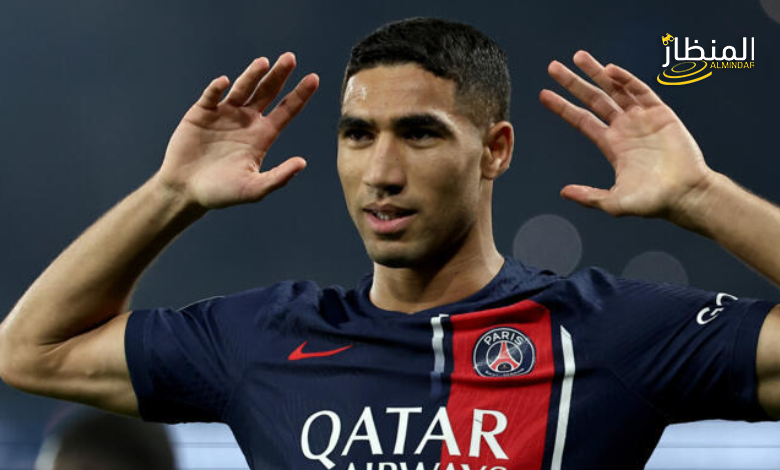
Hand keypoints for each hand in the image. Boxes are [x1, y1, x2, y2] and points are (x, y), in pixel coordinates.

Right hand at [156, 53, 318, 208]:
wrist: (185, 190)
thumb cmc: (221, 193)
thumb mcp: (253, 189)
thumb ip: (278, 177)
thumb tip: (302, 163)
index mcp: (262, 136)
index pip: (286, 110)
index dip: (300, 94)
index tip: (314, 78)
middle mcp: (246, 120)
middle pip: (267, 92)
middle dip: (279, 75)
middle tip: (290, 58)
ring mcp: (224, 114)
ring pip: (242, 88)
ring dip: (252, 74)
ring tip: (263, 62)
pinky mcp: (202, 113)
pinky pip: (212, 96)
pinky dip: (217, 88)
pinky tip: (224, 82)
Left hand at [540, 50, 714, 220]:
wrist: (687, 195)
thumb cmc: (653, 202)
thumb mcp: (615, 203)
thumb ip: (589, 197)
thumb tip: (564, 192)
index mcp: (611, 145)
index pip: (581, 120)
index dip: (563, 107)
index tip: (543, 94)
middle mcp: (624, 128)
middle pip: (593, 99)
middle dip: (573, 83)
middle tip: (553, 67)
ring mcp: (642, 119)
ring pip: (615, 89)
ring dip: (597, 73)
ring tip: (578, 56)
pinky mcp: (662, 114)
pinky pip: (641, 91)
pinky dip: (627, 80)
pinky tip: (611, 71)